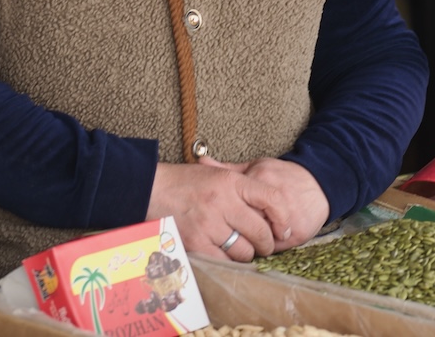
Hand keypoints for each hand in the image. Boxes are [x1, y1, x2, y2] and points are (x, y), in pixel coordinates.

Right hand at [146, 161, 286, 262]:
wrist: (150, 188)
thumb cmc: (184, 181)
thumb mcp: (216, 173)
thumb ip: (242, 185)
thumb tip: (272, 206)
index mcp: (230, 181)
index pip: (271, 199)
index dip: (283, 217)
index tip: (284, 228)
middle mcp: (222, 201)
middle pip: (260, 231)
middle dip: (266, 243)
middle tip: (263, 245)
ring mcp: (209, 223)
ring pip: (244, 251)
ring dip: (246, 254)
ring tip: (240, 249)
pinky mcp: (196, 242)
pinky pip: (223, 260)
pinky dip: (227, 261)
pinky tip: (223, 254)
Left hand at [200, 156, 330, 253]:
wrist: (319, 183)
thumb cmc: (282, 176)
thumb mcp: (256, 167)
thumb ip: (229, 169)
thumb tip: (201, 161)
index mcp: (260, 180)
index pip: (233, 203)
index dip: (224, 214)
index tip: (219, 218)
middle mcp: (272, 199)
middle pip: (245, 222)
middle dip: (236, 231)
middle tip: (228, 234)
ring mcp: (286, 218)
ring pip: (259, 239)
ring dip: (252, 242)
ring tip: (247, 240)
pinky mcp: (297, 234)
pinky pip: (275, 248)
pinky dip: (268, 248)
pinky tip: (264, 244)